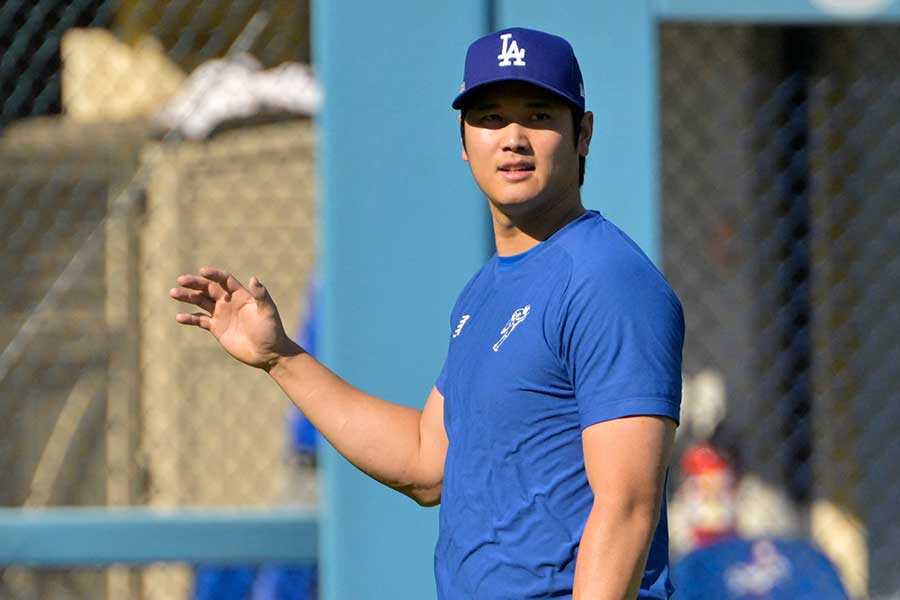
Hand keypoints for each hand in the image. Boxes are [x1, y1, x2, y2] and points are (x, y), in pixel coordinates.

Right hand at [169, 267, 299, 369]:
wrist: (268, 353)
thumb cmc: (271, 331)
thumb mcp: (268, 312)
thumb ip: (261, 296)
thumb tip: (254, 278)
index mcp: (241, 295)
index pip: (224, 280)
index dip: (214, 274)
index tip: (202, 271)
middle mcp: (229, 301)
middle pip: (208, 288)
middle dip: (194, 283)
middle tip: (180, 280)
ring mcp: (221, 314)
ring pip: (200, 301)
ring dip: (187, 297)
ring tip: (173, 293)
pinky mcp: (216, 328)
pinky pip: (199, 320)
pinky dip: (189, 318)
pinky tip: (179, 317)